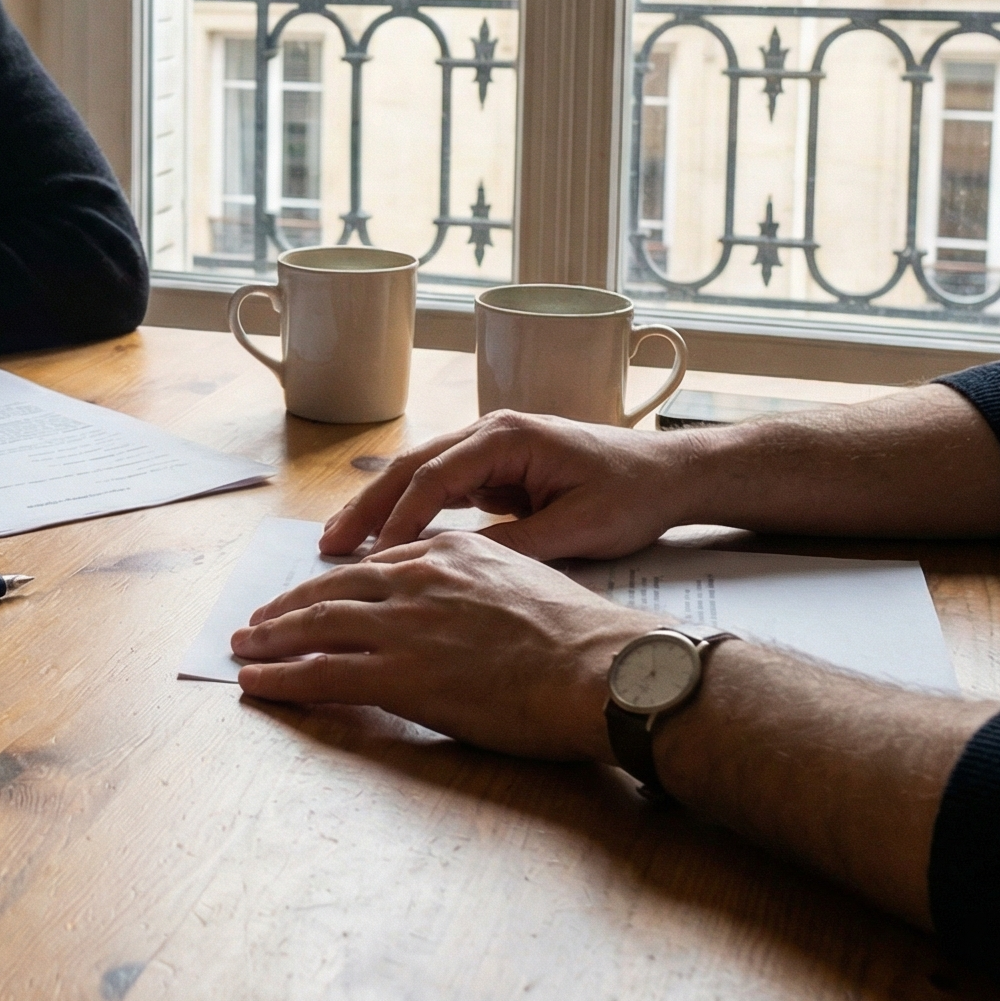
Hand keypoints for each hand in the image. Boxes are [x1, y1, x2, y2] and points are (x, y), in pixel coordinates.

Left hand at [230, 529, 652, 760]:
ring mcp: (404, 625)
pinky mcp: (398, 673)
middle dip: (289, 604)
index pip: (377, 563)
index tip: (315, 593)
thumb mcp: (529, 578)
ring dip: (272, 637)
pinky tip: (256, 683)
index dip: (338, 581)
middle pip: (334, 587)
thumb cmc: (584, 638)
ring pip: (317, 624)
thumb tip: (469, 603)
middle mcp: (417, 578)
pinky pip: (321, 672)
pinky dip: (281, 678)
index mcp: (450, 553)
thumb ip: (482, 582)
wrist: (600, 668)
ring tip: (244, 647)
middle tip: (258, 618)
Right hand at [320, 412, 702, 561]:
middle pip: (411, 467)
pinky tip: (387, 539)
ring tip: (341, 543)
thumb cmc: (631, 495)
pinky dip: (411, 512)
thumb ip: (515, 545)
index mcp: (507, 437)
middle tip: (329, 545)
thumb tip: (453, 567)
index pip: (435, 477)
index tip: (370, 558)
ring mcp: (490, 447)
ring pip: (419, 475)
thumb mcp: (578, 528)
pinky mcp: (496, 468)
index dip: (398, 518)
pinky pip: (441, 488)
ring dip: (381, 508)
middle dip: (368, 506)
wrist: (671, 473)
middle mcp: (489, 432)